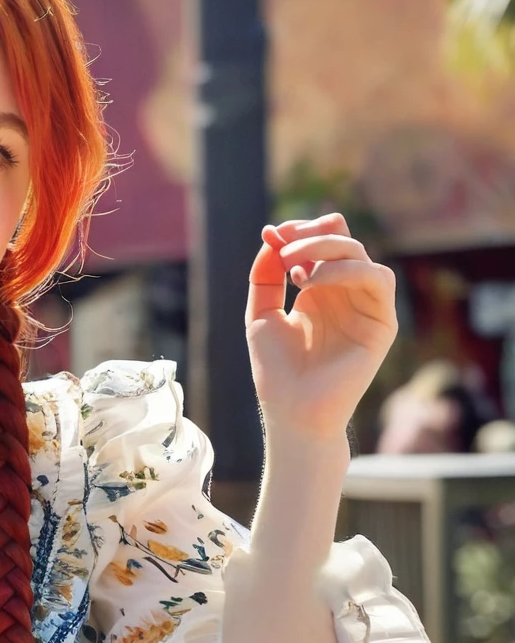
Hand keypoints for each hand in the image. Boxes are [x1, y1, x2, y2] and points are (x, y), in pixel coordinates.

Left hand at [246, 213, 396, 446]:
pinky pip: (377, 280)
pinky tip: (312, 282)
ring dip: (327, 250)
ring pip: (360, 255)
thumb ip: (265, 275)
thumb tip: (273, 236)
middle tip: (284, 248)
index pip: (324, 242)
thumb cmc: (276, 372)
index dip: (302, 230)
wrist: (292, 412)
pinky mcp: (382, 323)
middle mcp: (346, 295)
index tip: (273, 234)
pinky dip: (346, 270)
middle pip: (342, 242)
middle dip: (311, 237)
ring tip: (295, 268)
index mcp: (321, 291)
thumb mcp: (261, 315)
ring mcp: (366, 307)